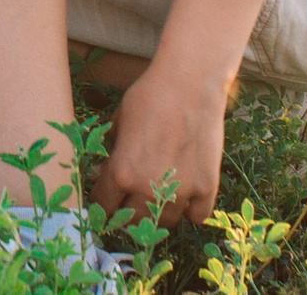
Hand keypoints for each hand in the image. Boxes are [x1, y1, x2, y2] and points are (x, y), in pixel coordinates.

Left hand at [95, 63, 228, 225]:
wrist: (190, 83)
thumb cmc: (149, 96)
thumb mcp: (117, 122)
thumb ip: (111, 153)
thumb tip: (101, 173)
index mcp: (121, 173)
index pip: (102, 206)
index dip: (100, 204)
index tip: (104, 200)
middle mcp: (148, 189)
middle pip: (132, 222)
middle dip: (127, 212)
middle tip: (129, 199)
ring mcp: (180, 192)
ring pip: (164, 222)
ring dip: (157, 212)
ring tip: (156, 195)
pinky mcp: (206, 188)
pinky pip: (196, 216)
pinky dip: (190, 209)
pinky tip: (184, 193)